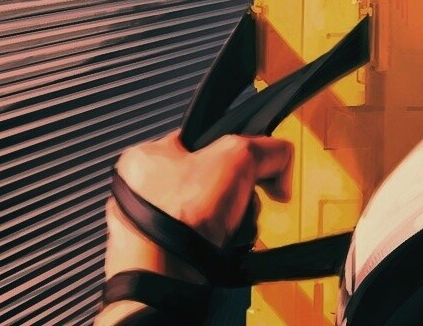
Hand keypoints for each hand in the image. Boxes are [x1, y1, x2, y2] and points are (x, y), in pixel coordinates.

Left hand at [103, 132, 292, 281]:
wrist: (167, 279)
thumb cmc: (180, 218)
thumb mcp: (237, 157)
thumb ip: (264, 147)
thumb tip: (280, 158)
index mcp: (146, 158)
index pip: (202, 142)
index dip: (232, 153)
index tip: (251, 167)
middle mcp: (142, 192)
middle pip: (214, 180)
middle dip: (237, 194)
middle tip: (239, 200)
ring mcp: (152, 228)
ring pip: (213, 214)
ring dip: (233, 221)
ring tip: (228, 228)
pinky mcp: (166, 257)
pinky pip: (207, 242)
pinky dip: (223, 245)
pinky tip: (221, 247)